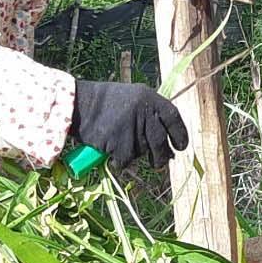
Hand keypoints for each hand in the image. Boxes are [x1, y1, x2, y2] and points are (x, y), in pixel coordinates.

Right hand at [70, 80, 188, 169]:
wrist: (81, 104)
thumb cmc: (108, 102)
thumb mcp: (134, 98)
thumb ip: (151, 114)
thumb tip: (168, 143)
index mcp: (151, 99)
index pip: (174, 118)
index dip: (180, 134)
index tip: (180, 147)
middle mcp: (145, 113)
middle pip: (161, 142)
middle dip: (162, 157)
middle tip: (159, 163)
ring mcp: (133, 130)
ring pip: (142, 152)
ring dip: (134, 153)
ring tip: (120, 141)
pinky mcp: (120, 145)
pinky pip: (126, 160)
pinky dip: (119, 159)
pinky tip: (109, 147)